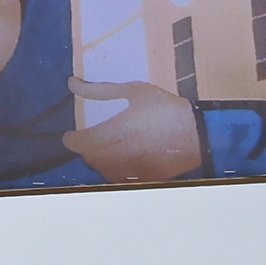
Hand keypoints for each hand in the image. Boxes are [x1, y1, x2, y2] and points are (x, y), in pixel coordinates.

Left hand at [59, 78, 204, 182]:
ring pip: (104, 172)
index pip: (84, 143)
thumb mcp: (134, 91)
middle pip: (91, 159)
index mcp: (120, 130)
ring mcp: (135, 168)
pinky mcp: (145, 178)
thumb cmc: (165, 107)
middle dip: (84, 150)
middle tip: (86, 141)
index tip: (68, 136)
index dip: (71, 141)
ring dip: (97, 162)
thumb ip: (99, 90)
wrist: (197, 132)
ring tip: (100, 151)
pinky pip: (119, 180)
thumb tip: (71, 83)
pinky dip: (112, 172)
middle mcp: (125, 152)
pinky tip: (116, 162)